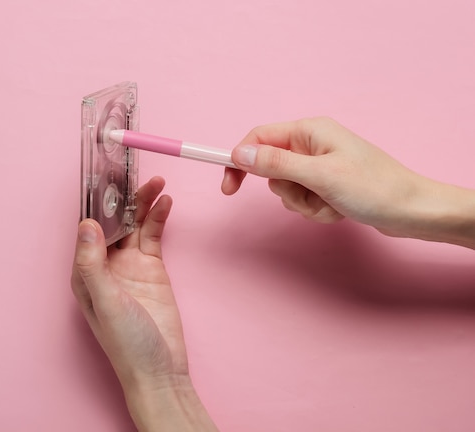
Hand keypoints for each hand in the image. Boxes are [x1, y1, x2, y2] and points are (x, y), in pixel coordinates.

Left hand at [72, 176, 217, 430]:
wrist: (161, 370)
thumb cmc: (126, 344)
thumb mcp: (107, 303)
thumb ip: (93, 264)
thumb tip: (86, 225)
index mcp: (85, 272)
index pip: (88, 229)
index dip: (96, 204)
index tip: (103, 178)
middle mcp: (105, 265)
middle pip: (114, 222)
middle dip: (124, 199)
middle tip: (136, 175)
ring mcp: (130, 266)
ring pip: (136, 225)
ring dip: (144, 204)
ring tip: (156, 183)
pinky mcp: (153, 269)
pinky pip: (154, 236)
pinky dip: (159, 219)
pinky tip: (165, 204)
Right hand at [221, 117, 474, 247]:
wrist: (412, 211)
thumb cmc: (373, 188)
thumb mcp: (319, 176)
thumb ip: (276, 164)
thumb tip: (239, 154)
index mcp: (309, 130)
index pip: (258, 139)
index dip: (239, 160)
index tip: (228, 187)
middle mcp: (312, 144)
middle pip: (271, 168)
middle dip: (286, 190)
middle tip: (309, 194)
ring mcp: (319, 165)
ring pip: (286, 188)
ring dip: (304, 203)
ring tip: (331, 203)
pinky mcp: (326, 184)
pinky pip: (303, 199)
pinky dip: (316, 210)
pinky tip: (339, 210)